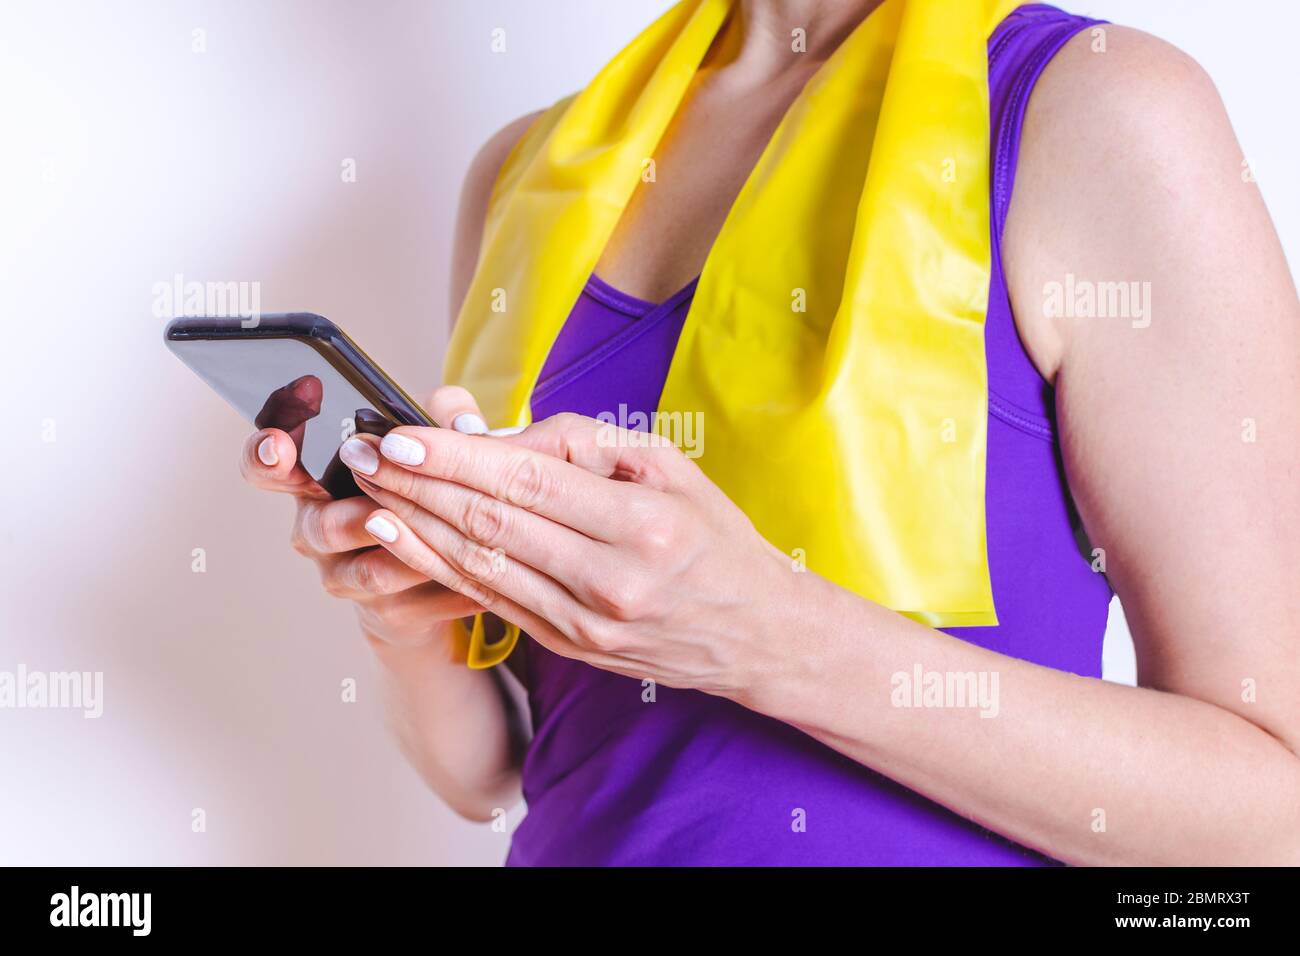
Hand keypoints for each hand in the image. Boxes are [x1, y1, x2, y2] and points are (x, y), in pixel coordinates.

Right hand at [239, 386, 491, 649]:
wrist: (448, 571)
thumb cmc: (431, 489)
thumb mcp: (437, 443)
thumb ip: (446, 416)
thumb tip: (464, 423)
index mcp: (321, 477)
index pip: (268, 466)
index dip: (265, 456)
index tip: (278, 447)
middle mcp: (320, 529)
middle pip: (319, 527)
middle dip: (354, 519)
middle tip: (378, 511)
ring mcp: (347, 576)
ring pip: (368, 572)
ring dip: (411, 555)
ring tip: (448, 541)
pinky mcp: (386, 613)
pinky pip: (414, 604)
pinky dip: (450, 588)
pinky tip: (482, 576)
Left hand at [339, 411, 798, 696]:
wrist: (755, 632)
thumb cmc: (713, 537)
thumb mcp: (669, 466)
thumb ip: (584, 443)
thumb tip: (501, 438)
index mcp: (640, 523)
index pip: (526, 482)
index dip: (454, 458)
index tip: (400, 433)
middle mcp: (609, 579)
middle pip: (490, 524)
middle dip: (416, 485)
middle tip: (362, 452)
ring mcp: (584, 621)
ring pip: (479, 566)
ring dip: (412, 526)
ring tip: (365, 490)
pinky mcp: (567, 645)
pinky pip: (489, 600)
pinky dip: (437, 568)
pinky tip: (401, 539)